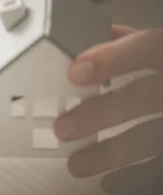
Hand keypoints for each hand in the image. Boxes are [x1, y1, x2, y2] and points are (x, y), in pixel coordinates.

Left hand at [54, 25, 162, 193]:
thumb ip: (129, 42)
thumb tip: (87, 36)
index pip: (149, 46)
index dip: (112, 59)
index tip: (75, 72)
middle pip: (146, 96)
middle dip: (102, 113)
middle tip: (64, 128)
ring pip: (155, 137)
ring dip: (112, 153)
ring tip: (77, 164)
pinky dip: (138, 177)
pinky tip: (110, 182)